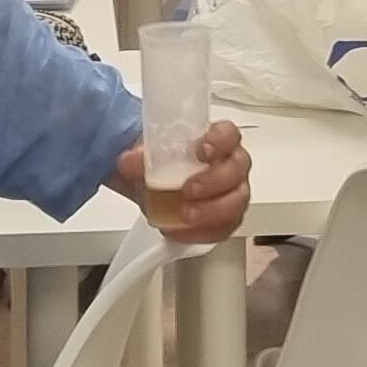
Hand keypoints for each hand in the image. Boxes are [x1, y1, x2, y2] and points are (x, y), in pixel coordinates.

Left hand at [120, 120, 251, 244]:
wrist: (150, 188)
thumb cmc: (159, 164)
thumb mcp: (143, 156)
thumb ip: (137, 156)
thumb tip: (129, 161)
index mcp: (215, 141)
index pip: (229, 134)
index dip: (221, 142)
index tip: (202, 150)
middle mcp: (229, 165)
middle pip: (237, 169)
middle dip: (214, 182)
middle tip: (188, 189)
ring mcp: (231, 193)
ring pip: (237, 202)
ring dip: (211, 211)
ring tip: (185, 215)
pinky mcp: (224, 220)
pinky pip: (222, 229)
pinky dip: (201, 233)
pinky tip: (179, 230)